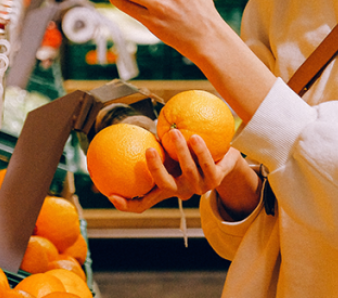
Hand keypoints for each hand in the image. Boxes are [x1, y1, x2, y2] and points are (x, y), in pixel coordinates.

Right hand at [108, 129, 246, 213]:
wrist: (226, 159)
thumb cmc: (191, 153)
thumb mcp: (170, 154)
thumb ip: (154, 148)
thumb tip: (126, 132)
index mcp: (167, 188)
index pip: (143, 203)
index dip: (126, 204)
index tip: (111, 195)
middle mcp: (182, 191)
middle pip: (165, 185)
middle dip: (156, 169)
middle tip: (149, 149)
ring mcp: (200, 188)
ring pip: (188, 172)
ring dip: (181, 151)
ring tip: (174, 132)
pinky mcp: (216, 180)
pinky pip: (207, 164)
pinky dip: (201, 150)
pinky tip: (196, 136)